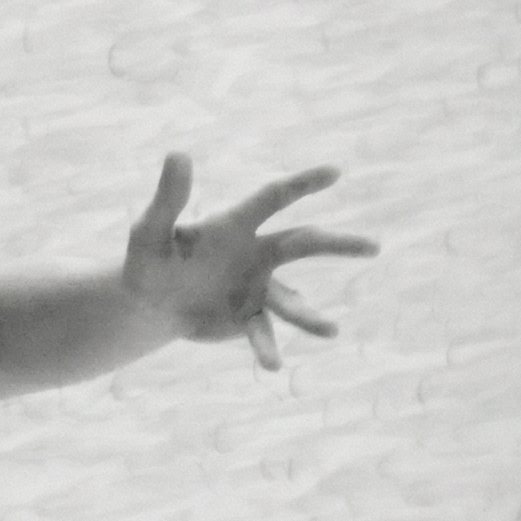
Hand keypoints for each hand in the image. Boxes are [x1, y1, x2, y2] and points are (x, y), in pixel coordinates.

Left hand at [121, 154, 377, 370]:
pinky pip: (262, 334)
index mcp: (235, 226)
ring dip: (309, 316)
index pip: (273, 199)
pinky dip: (267, 349)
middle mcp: (256, 254)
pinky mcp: (247, 318)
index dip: (301, 184)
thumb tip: (179, 154)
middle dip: (336, 244)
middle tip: (373, 246)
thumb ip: (168, 198)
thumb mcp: (149, 231)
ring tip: (330, 331)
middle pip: (302, 244)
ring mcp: (256, 288)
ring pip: (291, 301)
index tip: (334, 172)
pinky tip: (272, 367)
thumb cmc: (148, 259)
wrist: (147, 303)